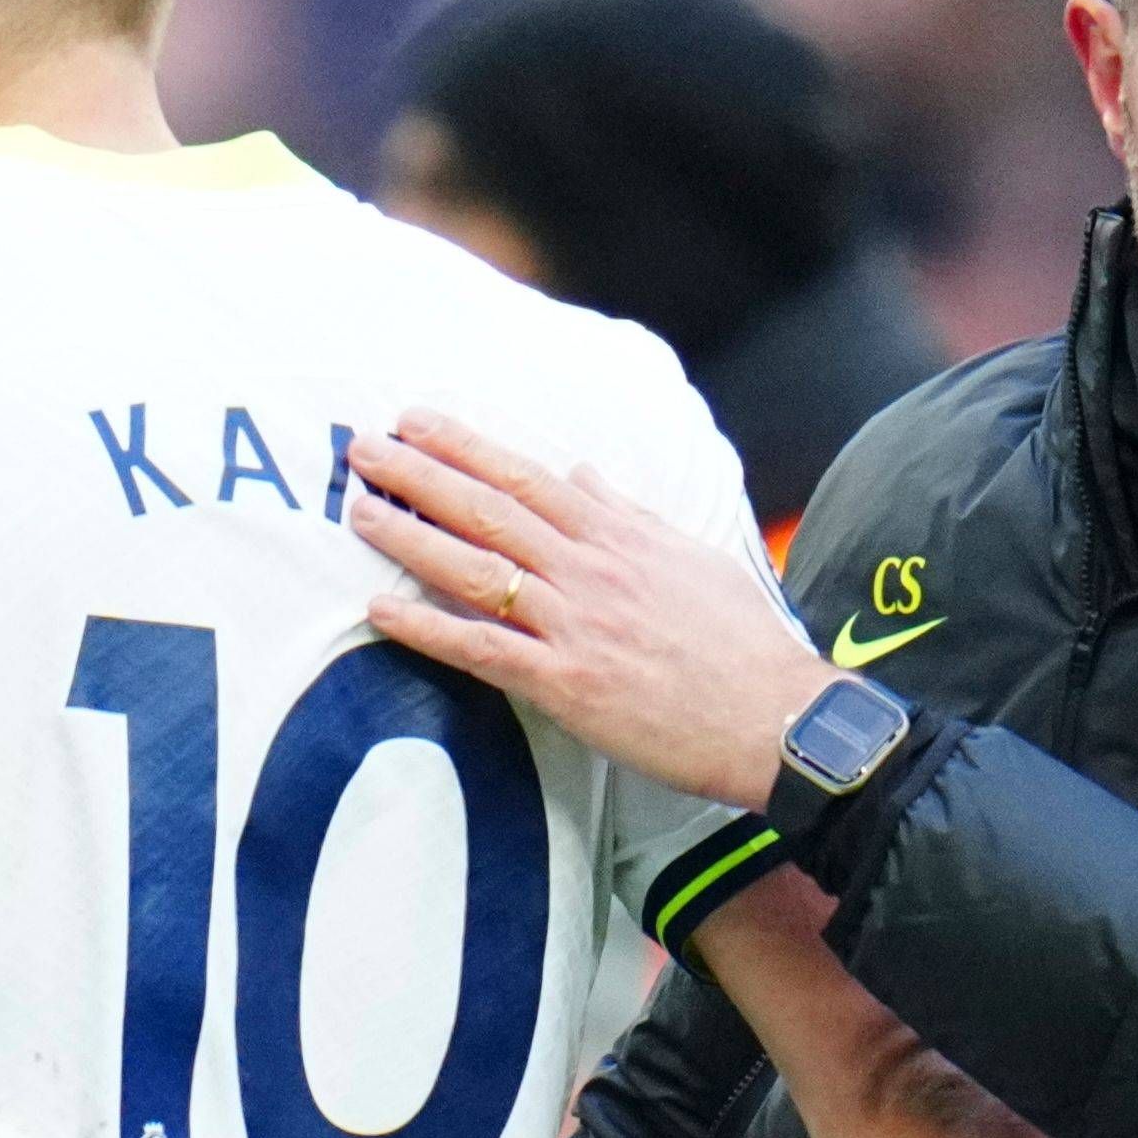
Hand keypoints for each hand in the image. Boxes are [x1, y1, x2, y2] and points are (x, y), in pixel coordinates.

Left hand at [343, 412, 825, 809]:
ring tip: (358, 511)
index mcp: (618, 537)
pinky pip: (483, 649)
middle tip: (362, 447)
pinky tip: (378, 611)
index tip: (416, 420)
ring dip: (410, 537)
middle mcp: (590, 570)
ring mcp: (576, 624)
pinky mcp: (568, 683)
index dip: (465, 447)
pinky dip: (427, 629)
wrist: (779, 717)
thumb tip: (584, 475)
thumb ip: (629, 515)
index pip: (527, 477)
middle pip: (489, 509)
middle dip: (420, 474)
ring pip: (476, 569)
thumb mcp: (692, 558)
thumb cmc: (742, 643)